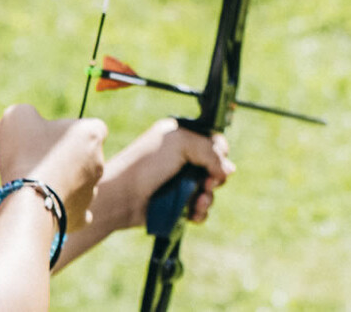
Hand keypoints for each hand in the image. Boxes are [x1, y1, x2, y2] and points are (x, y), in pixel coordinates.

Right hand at [0, 104, 106, 231]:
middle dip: (62, 158)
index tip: (44, 137)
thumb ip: (26, 112)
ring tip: (34, 184)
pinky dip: (63, 208)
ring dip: (61, 182)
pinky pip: (78, 210)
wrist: (28, 200)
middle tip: (33, 162)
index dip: (65, 131)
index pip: (89, 127)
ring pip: (78, 182)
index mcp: (92, 134)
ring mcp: (93, 191)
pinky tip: (48, 205)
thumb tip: (28, 121)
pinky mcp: (83, 215)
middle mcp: (100, 162)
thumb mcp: (17, 117)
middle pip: (81, 156)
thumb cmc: (26, 154)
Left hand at [94, 119, 234, 233]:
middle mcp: (182, 159)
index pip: (214, 142)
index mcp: (181, 138)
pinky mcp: (177, 204)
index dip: (221, 153)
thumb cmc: (145, 165)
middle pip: (216, 168)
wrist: (122, 196)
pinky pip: (200, 209)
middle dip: (216, 178)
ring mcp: (180, 182)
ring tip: (199, 201)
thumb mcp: (180, 144)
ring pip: (210, 190)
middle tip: (208, 183)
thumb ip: (210, 150)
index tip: (217, 164)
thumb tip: (229, 170)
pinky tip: (194, 213)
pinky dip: (201, 212)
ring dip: (209, 197)